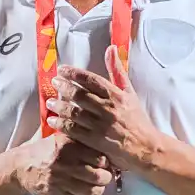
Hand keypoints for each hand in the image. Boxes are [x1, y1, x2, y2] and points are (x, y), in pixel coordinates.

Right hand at [12, 133, 113, 194]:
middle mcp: (65, 163)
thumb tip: (103, 142)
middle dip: (106, 177)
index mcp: (68, 146)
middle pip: (99, 176)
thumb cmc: (45, 151)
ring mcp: (60, 181)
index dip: (106, 162)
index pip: (99, 157)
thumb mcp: (60, 138)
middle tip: (105, 176)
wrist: (21, 167)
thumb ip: (79, 139)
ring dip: (99, 190)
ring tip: (97, 186)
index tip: (105, 163)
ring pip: (92, 191)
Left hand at [46, 45, 161, 172]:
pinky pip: (74, 130)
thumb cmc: (136, 119)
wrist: (145, 147)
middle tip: (53, 83)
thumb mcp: (129, 93)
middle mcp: (108, 108)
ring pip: (74, 112)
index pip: (91, 80)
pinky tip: (52, 120)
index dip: (73, 73)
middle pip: (79, 95)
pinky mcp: (96, 141)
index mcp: (116, 95)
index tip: (62, 70)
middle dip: (63, 87)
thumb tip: (110, 48)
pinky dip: (61, 124)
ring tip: (49, 101)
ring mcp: (101, 126)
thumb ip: (117, 71)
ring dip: (59, 105)